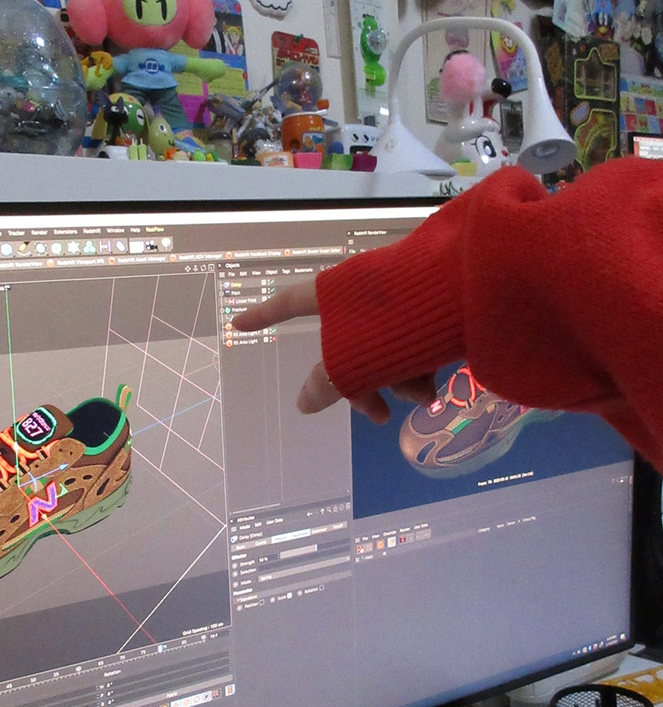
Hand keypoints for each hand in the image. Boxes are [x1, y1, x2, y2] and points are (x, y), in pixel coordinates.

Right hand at [231, 281, 436, 422]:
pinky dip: (422, 366)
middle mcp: (362, 294)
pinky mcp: (430, 305)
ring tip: (425, 396)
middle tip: (380, 416)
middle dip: (364, 387)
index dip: (262, 316)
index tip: (238, 324)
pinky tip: (440, 381)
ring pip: (385, 352)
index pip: (286, 304)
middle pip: (347, 349)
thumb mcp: (353, 359)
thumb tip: (302, 405)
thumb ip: (328, 384)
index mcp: (333, 293)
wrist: (469, 290)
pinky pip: (414, 344)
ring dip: (400, 382)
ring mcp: (397, 299)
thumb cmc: (397, 322)